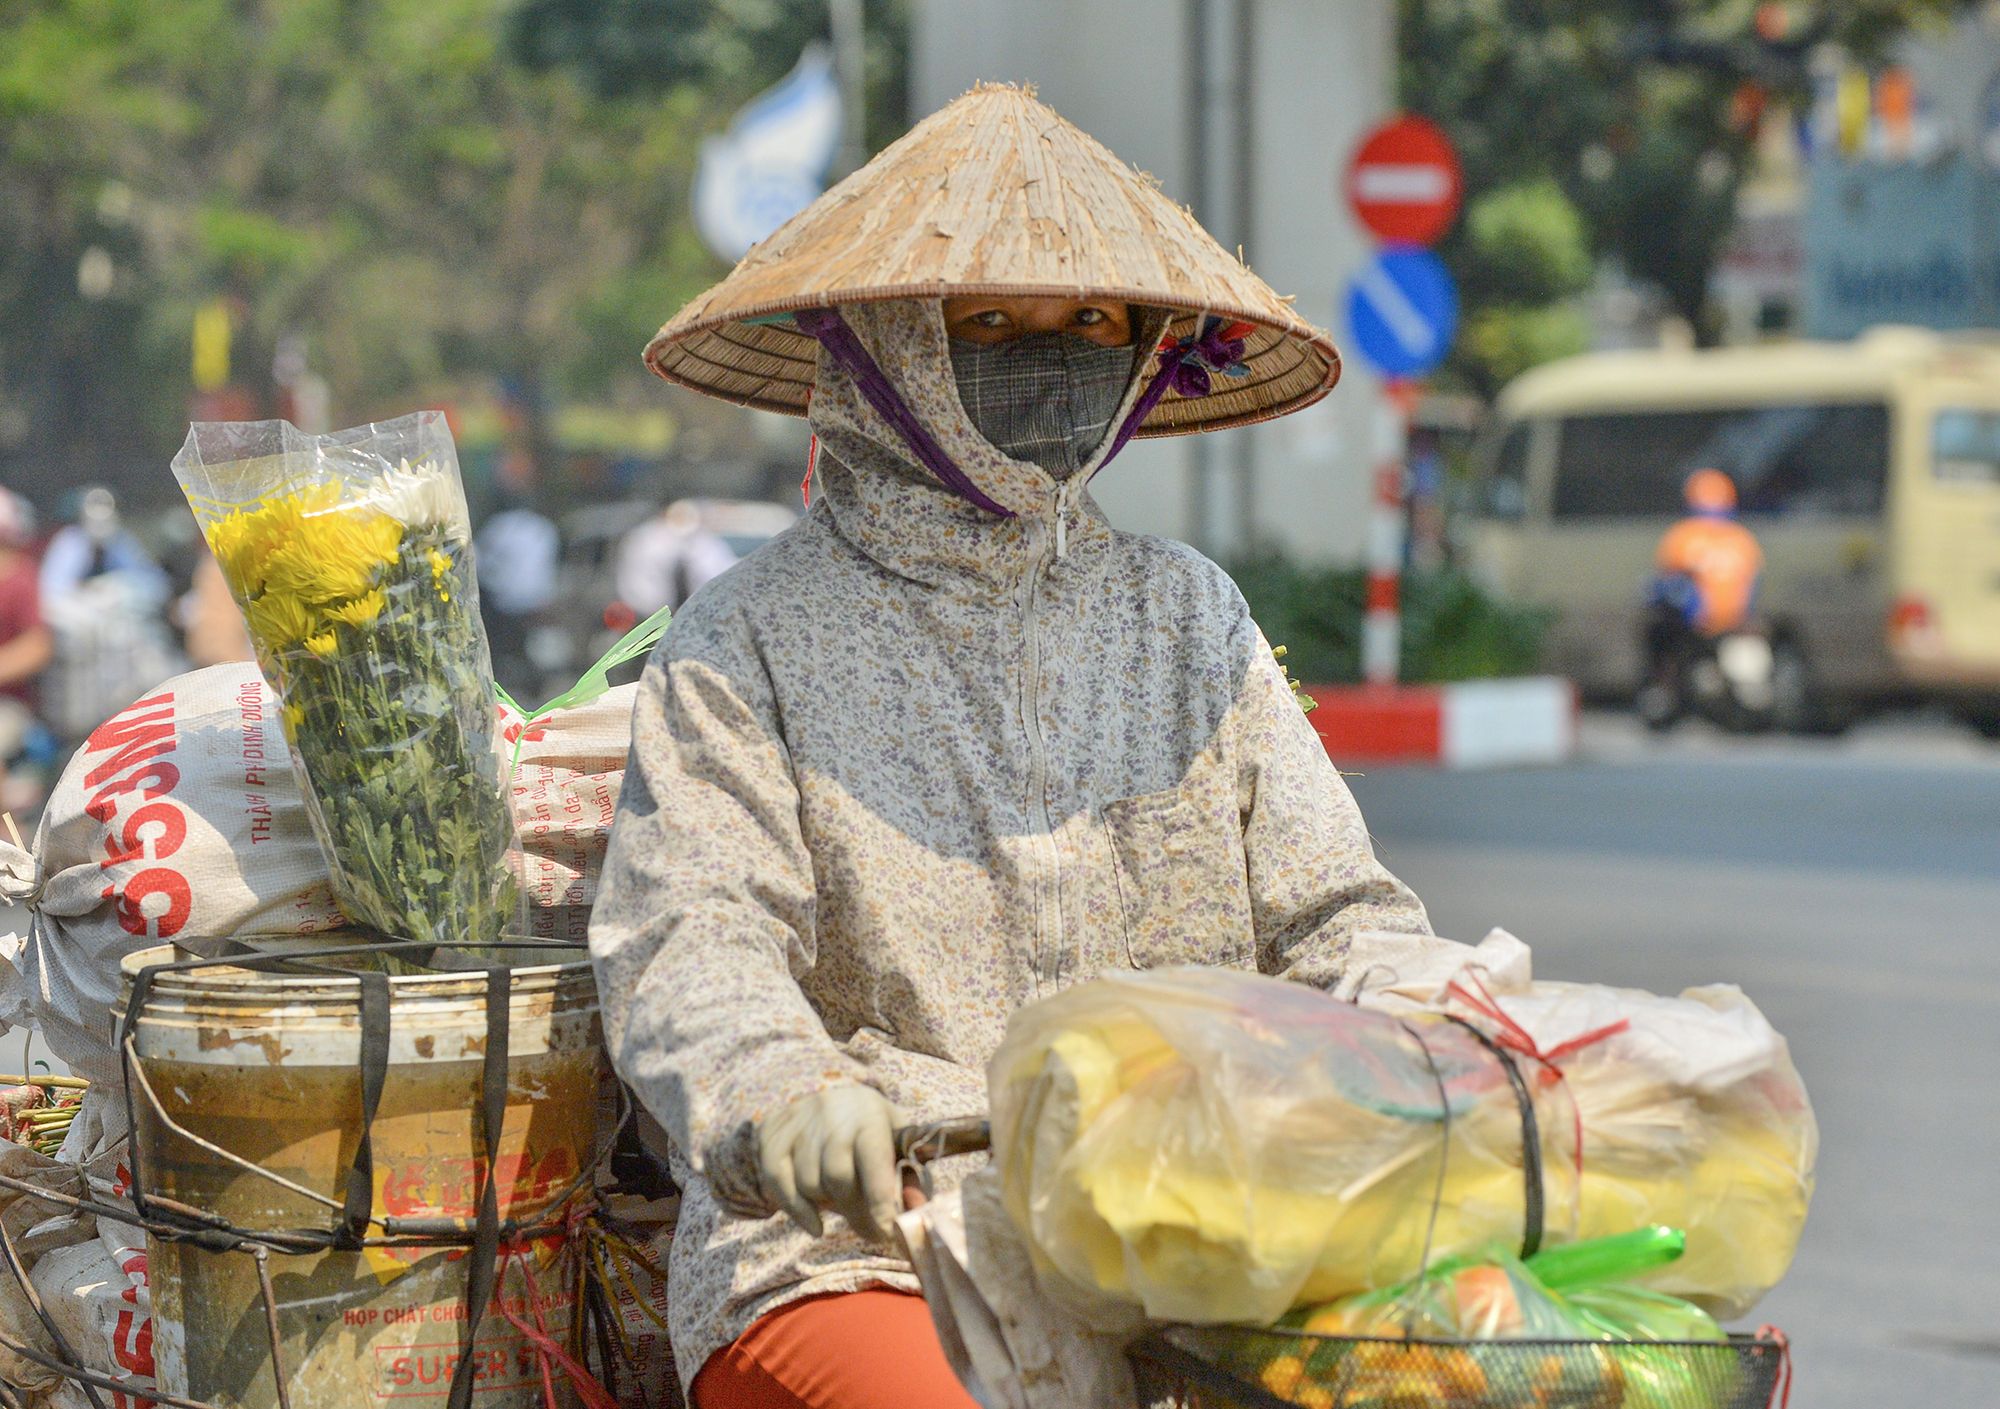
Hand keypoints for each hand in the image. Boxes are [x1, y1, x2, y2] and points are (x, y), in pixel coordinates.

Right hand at [757, 1085, 904, 1242]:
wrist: (820, 1088)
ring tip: (842, 1201)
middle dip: (857, 1212)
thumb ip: (908, 1175)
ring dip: (828, 1205)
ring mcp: (798, 1127)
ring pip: (810, 1185)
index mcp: (868, 1115)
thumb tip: (917, 1211)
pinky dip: (796, 1211)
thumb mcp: (894, 1138)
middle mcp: (831, 1117)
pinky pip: (778, 1184)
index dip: (880, 1198)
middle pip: (838, 1178)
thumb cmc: (867, 1123)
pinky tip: (815, 1224)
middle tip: (873, 1231)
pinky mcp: (772, 1138)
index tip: (887, 1231)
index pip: (873, 1158)